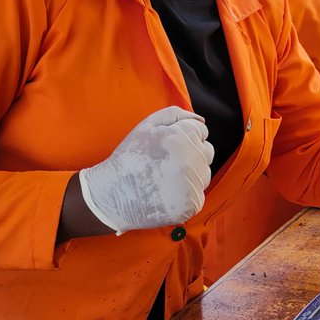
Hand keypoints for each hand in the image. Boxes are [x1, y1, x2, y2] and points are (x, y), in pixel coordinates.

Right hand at [78, 107, 214, 233]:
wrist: (112, 195)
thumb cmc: (129, 157)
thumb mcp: (146, 126)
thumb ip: (175, 115)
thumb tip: (201, 119)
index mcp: (181, 137)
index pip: (201, 130)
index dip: (184, 136)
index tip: (169, 146)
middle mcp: (191, 160)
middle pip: (207, 151)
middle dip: (191, 153)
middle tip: (167, 162)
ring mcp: (193, 184)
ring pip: (205, 173)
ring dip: (191, 174)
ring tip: (165, 178)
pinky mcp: (192, 205)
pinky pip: (198, 194)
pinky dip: (186, 194)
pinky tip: (166, 193)